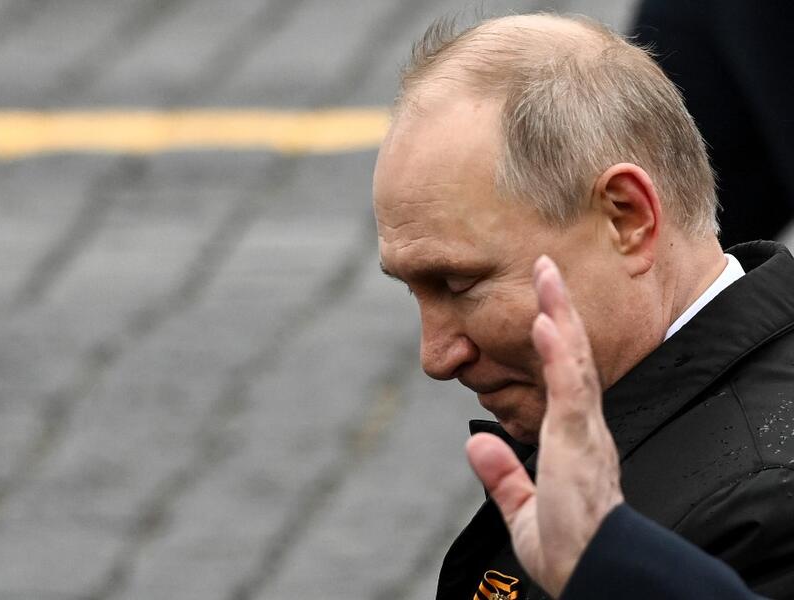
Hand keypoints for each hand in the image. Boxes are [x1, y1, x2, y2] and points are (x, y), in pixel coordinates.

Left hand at [466, 255, 623, 597]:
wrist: (592, 573)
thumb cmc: (568, 549)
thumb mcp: (525, 507)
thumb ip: (504, 475)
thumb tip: (476, 444)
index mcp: (572, 438)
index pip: (564, 374)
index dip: (555, 337)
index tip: (541, 305)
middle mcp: (582, 426)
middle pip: (573, 354)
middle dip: (559, 308)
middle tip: (546, 265)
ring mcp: (583, 430)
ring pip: (575, 360)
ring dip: (559, 314)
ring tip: (546, 273)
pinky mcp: (579, 441)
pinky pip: (569, 389)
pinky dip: (559, 353)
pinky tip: (545, 322)